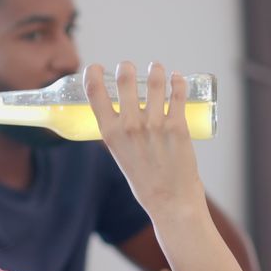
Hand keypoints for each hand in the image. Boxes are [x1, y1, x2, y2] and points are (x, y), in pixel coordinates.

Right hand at [84, 62, 205, 220]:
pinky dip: (177, 81)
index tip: (96, 67)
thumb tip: (122, 117)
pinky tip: (177, 78)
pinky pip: (178, 93)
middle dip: (127, 67)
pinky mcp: (178, 126)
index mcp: (110, 134)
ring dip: (155, 70)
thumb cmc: (146, 183)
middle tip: (130, 67)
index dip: (93, 74)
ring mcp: (155, 124)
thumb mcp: (121, 157)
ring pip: (154, 81)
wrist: (171, 202)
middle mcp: (130, 125)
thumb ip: (120, 135)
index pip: (94, 93)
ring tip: (157, 69)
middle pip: (125, 79)